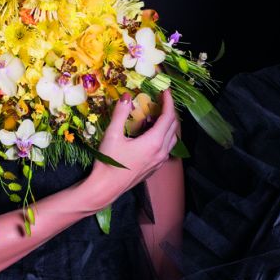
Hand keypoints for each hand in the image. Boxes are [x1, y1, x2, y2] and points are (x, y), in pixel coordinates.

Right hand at [86, 88, 179, 209]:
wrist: (106, 188)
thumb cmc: (109, 162)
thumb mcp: (112, 135)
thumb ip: (121, 114)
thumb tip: (127, 96)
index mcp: (153, 142)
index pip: (168, 117)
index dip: (169, 102)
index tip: (166, 91)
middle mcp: (161, 151)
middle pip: (173, 127)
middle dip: (169, 111)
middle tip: (160, 101)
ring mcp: (159, 161)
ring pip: (172, 139)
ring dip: (167, 125)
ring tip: (155, 117)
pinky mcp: (155, 168)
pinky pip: (166, 148)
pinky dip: (163, 136)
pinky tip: (149, 135)